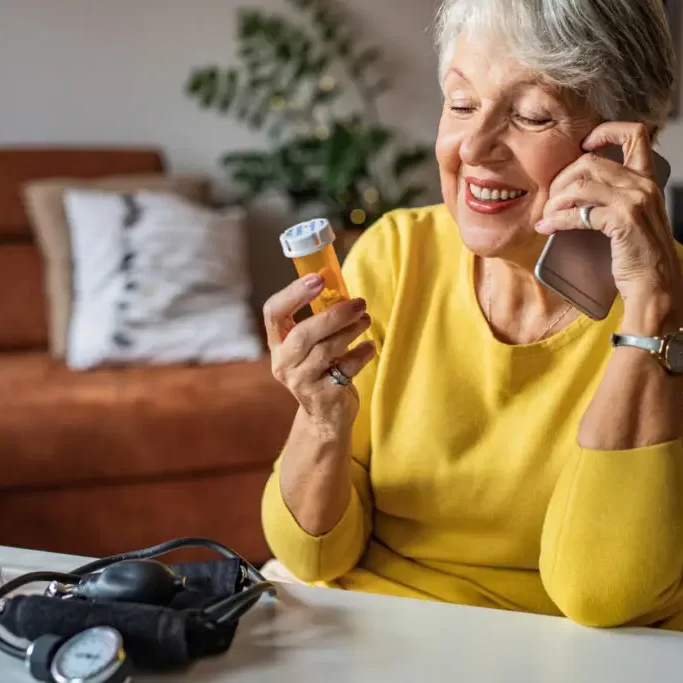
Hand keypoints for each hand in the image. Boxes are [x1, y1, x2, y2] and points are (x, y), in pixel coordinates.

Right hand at [263, 273, 375, 430]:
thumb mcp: (312, 346)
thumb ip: (319, 321)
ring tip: (365, 320)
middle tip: (358, 303)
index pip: (273, 313)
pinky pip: (346, 369)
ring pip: (326, 351)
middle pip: (303, 334)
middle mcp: (283, 364)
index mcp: (277, 344)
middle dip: (333, 315)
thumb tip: (342, 290)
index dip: (293, 294)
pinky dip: (361, 354)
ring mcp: (301, 382)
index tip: (318, 279)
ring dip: (350, 331)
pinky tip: (369, 347)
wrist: (325, 415)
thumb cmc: (321, 370)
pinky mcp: (323, 397)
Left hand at [537, 122, 682, 332]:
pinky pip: (579, 212)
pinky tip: (546, 228)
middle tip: (550, 201)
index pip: (635, 133)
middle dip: (561, 179)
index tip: (582, 146)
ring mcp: (635, 201)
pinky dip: (557, 219)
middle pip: (590, 161)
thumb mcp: (629, 218)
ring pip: (581, 183)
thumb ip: (610, 199)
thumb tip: (570, 193)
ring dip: (555, 200)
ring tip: (546, 216)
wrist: (654, 286)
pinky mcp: (623, 220)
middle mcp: (643, 184)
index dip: (605, 131)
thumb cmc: (638, 257)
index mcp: (646, 180)